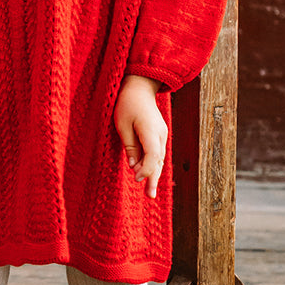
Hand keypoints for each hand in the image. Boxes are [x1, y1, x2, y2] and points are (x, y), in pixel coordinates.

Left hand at [114, 75, 166, 198]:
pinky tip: (147, 175)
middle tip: (150, 196)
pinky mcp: (158, 135)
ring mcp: (161, 134)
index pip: (153, 156)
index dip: (146, 169)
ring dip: (154, 174)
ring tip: (150, 192)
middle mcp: (160, 134)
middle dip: (153, 179)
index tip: (135, 178)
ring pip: (159, 158)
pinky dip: (153, 165)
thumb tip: (133, 166)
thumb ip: (130, 146)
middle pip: (158, 160)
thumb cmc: (127, 104)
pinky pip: (156, 153)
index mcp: (150, 131)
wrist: (139, 88)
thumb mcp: (122, 125)